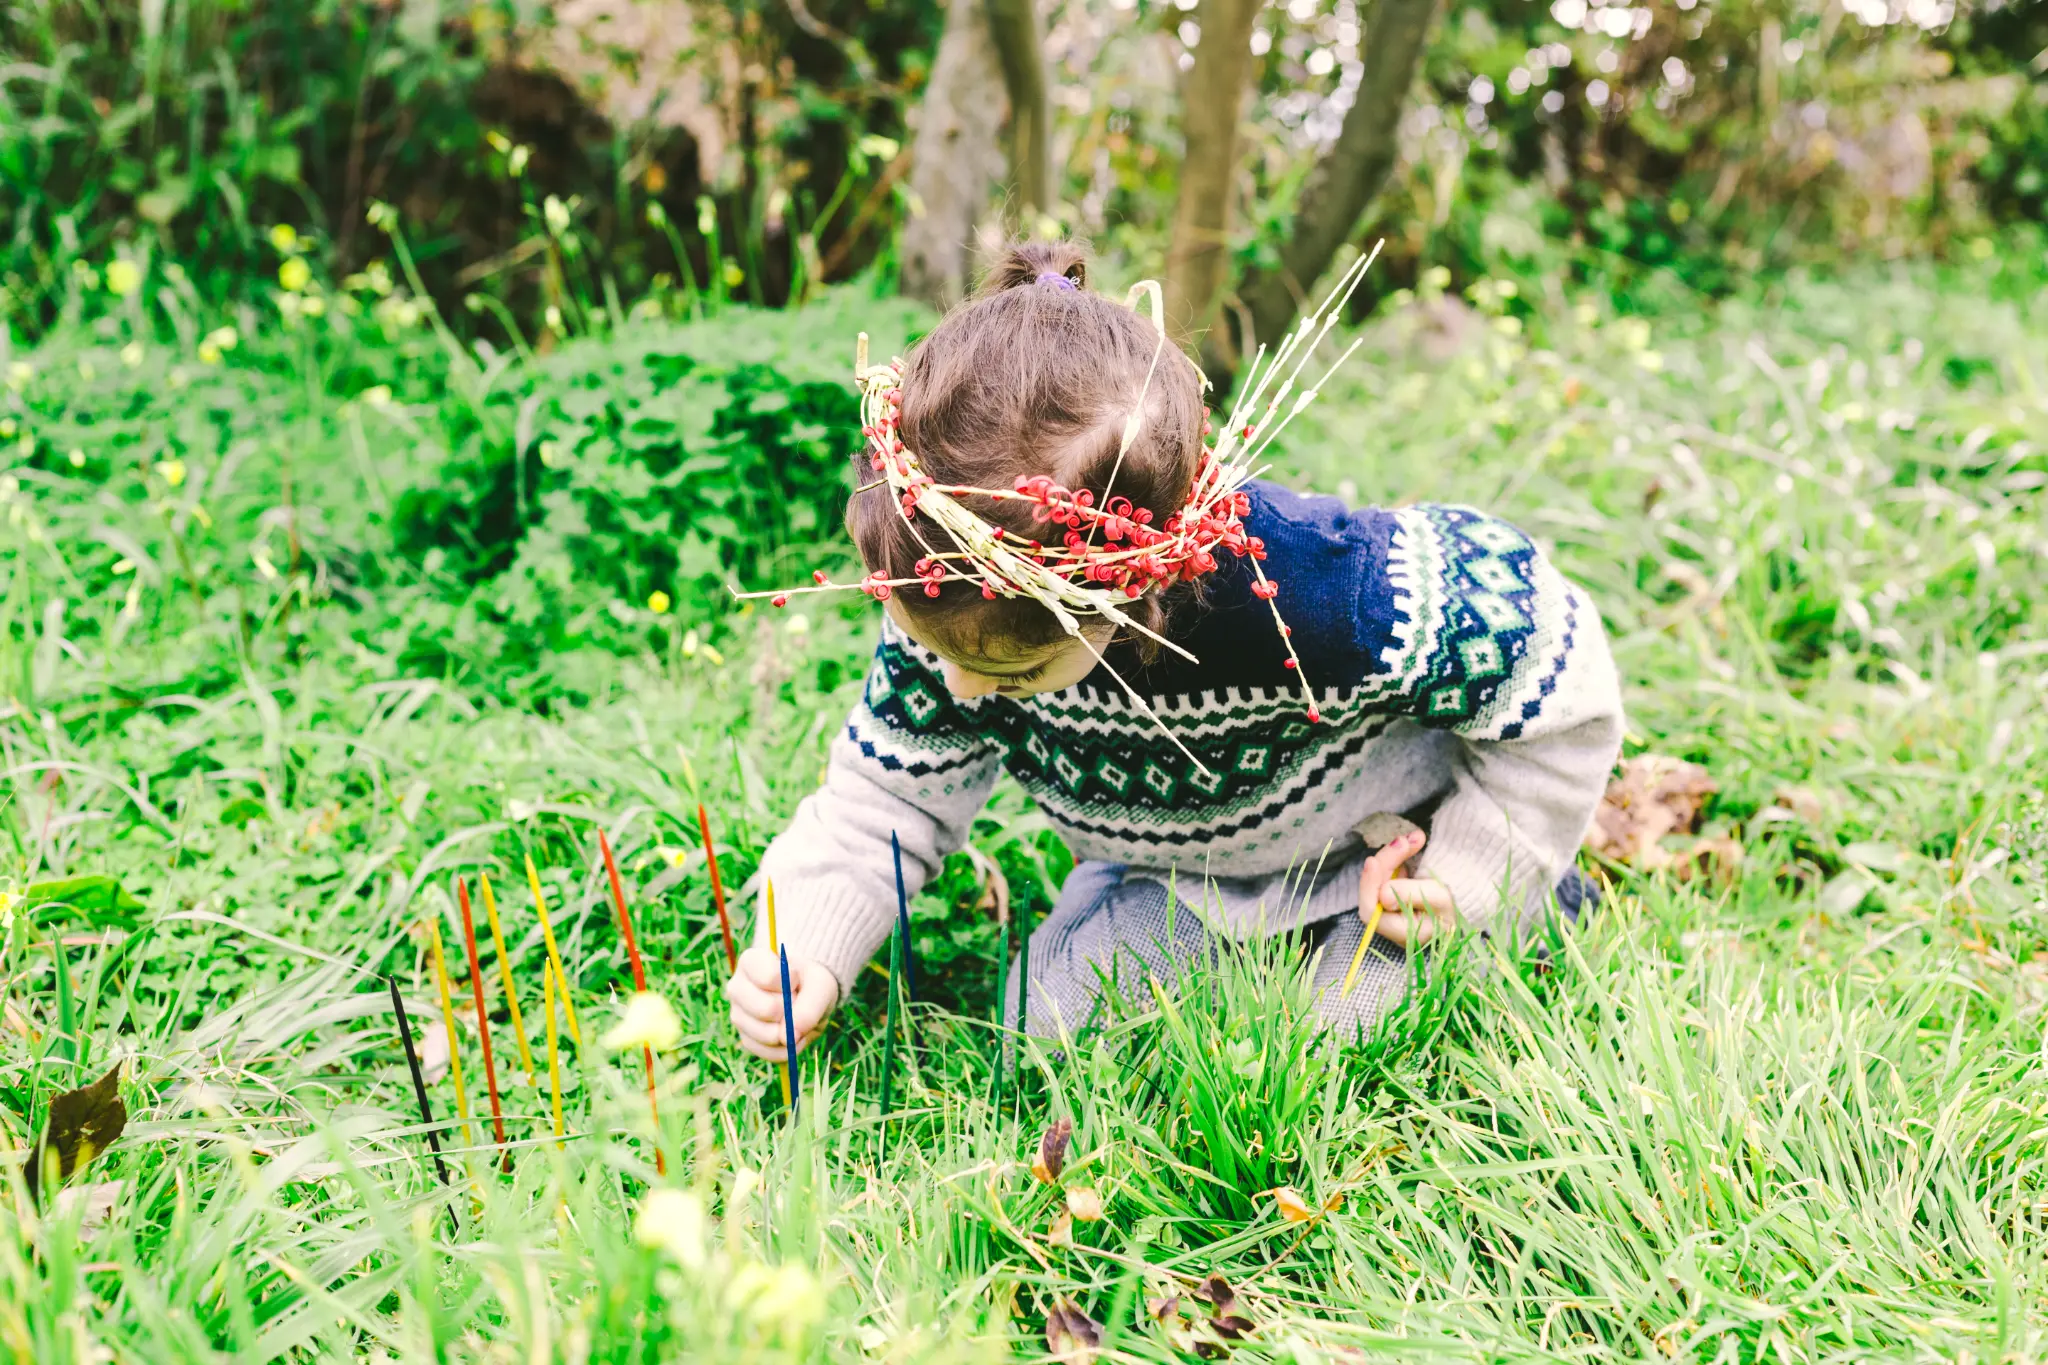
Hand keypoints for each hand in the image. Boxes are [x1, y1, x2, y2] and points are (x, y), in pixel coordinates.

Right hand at [725, 946, 839, 1060]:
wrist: (808, 994)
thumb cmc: (811, 981)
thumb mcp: (820, 985)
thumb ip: (810, 1006)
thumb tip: (787, 1037)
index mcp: (750, 962)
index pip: (769, 977)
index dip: (791, 982)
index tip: (796, 979)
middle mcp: (737, 988)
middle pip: (765, 1009)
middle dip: (791, 1011)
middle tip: (796, 1001)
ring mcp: (738, 1014)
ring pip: (765, 1035)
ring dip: (791, 1033)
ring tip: (796, 1018)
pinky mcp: (745, 1038)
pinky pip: (767, 1053)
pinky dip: (787, 1049)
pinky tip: (792, 1034)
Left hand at [1357, 830, 1455, 947]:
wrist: (1469, 897)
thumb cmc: (1457, 902)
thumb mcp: (1439, 896)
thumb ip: (1411, 894)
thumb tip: (1382, 895)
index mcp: (1402, 930)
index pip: (1371, 911)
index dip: (1369, 886)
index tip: (1373, 860)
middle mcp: (1392, 922)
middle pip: (1374, 890)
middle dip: (1386, 861)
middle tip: (1405, 841)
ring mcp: (1392, 907)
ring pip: (1379, 877)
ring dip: (1393, 855)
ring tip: (1416, 838)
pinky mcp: (1394, 892)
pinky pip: (1387, 872)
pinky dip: (1398, 856)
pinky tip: (1412, 843)